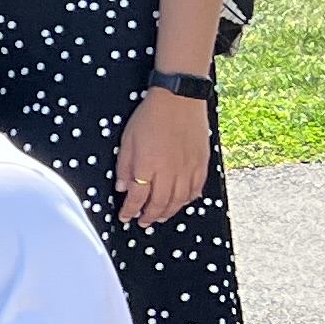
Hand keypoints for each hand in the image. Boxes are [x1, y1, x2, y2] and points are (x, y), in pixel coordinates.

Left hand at [115, 86, 210, 227]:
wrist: (179, 101)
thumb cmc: (150, 117)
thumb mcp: (128, 141)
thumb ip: (125, 167)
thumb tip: (123, 188)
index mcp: (147, 167)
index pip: (137, 198)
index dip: (129, 210)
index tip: (125, 216)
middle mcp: (169, 173)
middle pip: (159, 204)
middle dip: (149, 216)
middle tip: (142, 222)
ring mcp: (188, 170)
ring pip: (179, 201)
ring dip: (168, 212)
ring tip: (159, 217)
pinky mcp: (201, 165)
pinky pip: (195, 190)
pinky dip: (187, 201)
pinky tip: (181, 203)